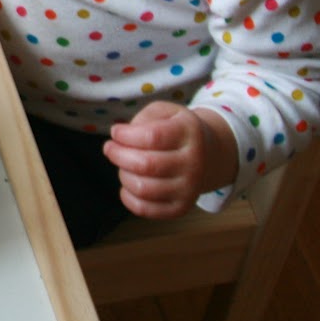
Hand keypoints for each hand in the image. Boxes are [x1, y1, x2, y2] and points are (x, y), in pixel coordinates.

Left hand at [102, 103, 236, 218]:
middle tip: (110, 148)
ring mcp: (189, 189)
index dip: (125, 135)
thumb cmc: (177, 130)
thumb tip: (121, 136)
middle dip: (118, 155)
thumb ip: (144, 118)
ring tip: (123, 165)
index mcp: (190, 133)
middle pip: (145, 164)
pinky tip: (128, 183)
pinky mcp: (180, 208)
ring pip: (143, 188)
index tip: (115, 132)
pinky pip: (145, 209)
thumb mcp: (166, 111)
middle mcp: (194, 163)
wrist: (209, 155)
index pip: (152, 137)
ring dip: (123, 175)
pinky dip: (127, 197)